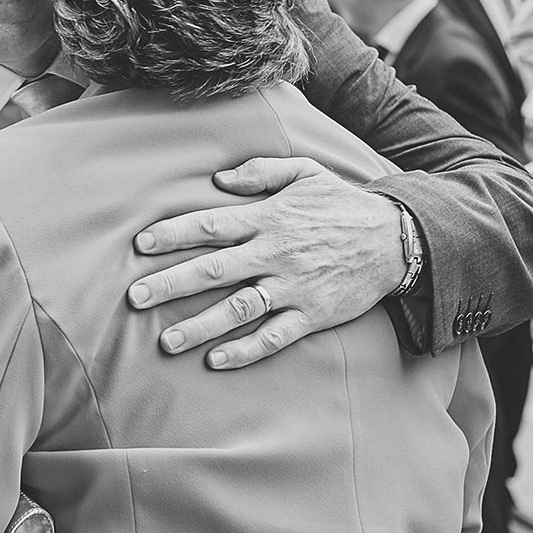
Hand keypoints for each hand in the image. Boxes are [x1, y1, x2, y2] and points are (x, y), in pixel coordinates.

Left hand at [127, 157, 404, 369]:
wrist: (397, 239)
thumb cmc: (342, 204)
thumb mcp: (304, 173)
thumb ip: (260, 171)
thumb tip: (219, 179)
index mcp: (268, 218)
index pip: (210, 225)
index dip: (173, 234)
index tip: (140, 245)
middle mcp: (274, 253)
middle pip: (213, 270)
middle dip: (171, 284)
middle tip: (134, 298)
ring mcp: (293, 287)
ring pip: (238, 309)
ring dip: (200, 326)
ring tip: (165, 341)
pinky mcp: (312, 314)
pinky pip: (274, 336)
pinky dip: (245, 350)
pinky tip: (216, 361)